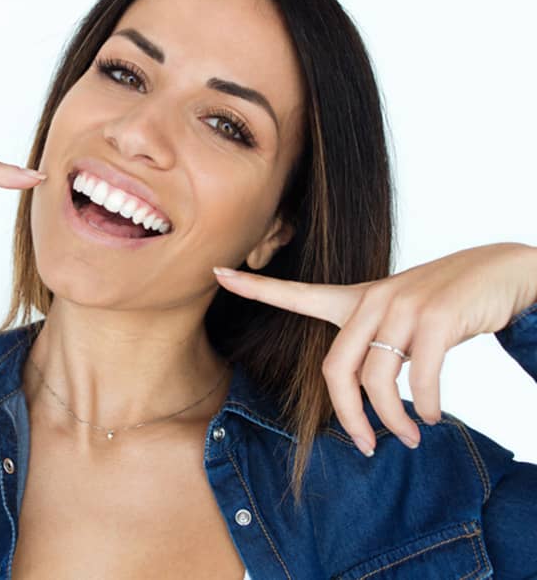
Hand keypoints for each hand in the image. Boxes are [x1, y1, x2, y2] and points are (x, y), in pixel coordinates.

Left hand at [213, 243, 536, 453]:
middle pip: (336, 371)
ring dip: (394, 420)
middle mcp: (372, 301)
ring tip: (412, 434)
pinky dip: (428, 406)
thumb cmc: (442, 301)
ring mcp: (403, 308)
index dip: (255, 287)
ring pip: (378, 381)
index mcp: (356, 299)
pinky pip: (420, 377)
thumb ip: (374, 344)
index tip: (216, 271)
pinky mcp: (436, 319)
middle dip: (350, 417)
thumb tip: (368, 398)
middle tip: (366, 446)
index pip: (297, 294)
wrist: (499, 272)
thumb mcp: (398, 314)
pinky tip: (433, 414)